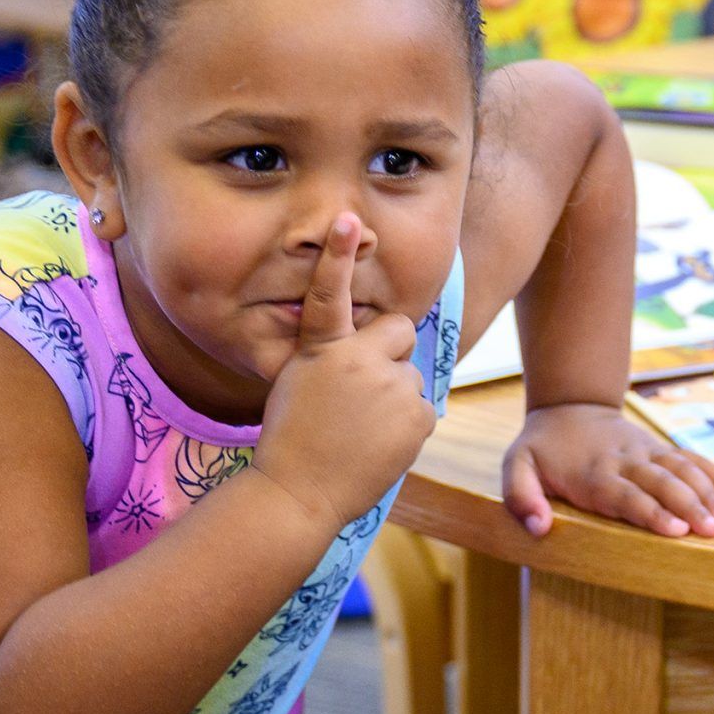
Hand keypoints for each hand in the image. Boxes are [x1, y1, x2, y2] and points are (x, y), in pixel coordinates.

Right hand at [251, 215, 436, 537]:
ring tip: (360, 429)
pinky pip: (422, 408)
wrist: (298, 493)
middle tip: (360, 392)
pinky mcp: (417, 415)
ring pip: (409, 376)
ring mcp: (394, 386)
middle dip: (388, 352)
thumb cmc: (292, 438)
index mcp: (324, 348)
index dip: (339, 256)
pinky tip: (377, 444)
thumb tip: (368, 349)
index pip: (330, 294)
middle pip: (398, 332)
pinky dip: (406, 425)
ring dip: (395, 396)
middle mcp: (362, 360)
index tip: (348, 220)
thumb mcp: (298, 383)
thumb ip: (333, 358)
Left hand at [502, 400, 713, 538]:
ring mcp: (647, 452)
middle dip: (691, 507)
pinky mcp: (660, 448)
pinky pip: (691, 460)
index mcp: (593, 473)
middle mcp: (625, 461)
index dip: (652, 512)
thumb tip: (538, 528)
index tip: (676, 530)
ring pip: (683, 470)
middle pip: (663, 484)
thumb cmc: (542, 448)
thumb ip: (521, 496)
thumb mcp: (516, 466)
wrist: (569, 406)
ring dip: (708, 494)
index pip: (626, 496)